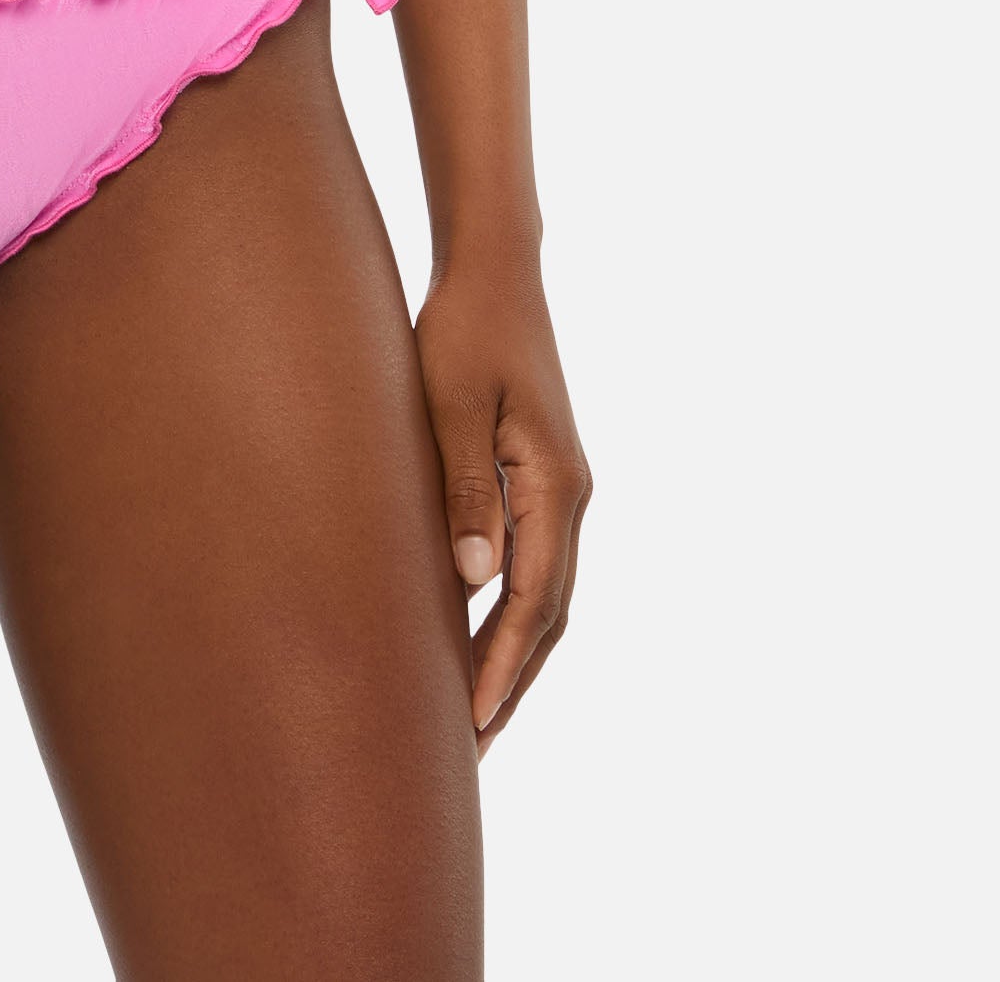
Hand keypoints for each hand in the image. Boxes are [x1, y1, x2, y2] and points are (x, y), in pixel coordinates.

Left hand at [415, 262, 590, 754]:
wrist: (494, 270)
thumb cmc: (462, 328)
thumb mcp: (450, 403)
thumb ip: (464, 488)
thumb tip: (475, 578)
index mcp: (556, 486)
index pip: (533, 603)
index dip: (501, 667)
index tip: (472, 725)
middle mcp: (570, 496)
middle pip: (550, 616)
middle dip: (511, 683)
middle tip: (469, 750)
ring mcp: (562, 488)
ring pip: (547, 596)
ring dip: (514, 656)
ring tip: (472, 715)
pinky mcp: (542, 476)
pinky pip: (536, 565)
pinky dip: (512, 613)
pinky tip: (475, 632)